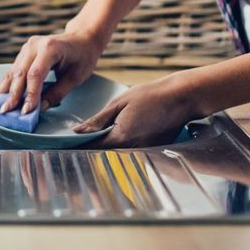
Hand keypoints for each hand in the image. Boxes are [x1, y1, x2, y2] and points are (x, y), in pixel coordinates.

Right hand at [0, 23, 103, 114]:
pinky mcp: (24, 51)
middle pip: (21, 72)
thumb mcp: (75, 78)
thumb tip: (40, 108)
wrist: (82, 38)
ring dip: (7, 90)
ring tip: (2, 107)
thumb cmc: (82, 57)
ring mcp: (28, 46)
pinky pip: (15, 69)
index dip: (30, 93)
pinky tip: (4, 95)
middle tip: (6, 111)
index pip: (35, 74)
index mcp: (50, 48)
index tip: (26, 111)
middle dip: (13, 94)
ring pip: (14, 71)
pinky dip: (10, 83)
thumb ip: (57, 93)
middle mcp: (35, 45)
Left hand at [72, 72, 197, 147]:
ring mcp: (145, 152)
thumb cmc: (151, 95)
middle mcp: (133, 149)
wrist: (182, 97)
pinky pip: (132, 151)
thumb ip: (98, 120)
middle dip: (92, 147)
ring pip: (118, 154)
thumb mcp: (119, 103)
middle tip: (79, 140)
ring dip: (107, 147)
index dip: (79, 145)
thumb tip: (79, 131)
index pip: (93, 147)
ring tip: (99, 135)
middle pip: (105, 153)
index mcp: (121, 137)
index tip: (66, 143)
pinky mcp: (153, 150)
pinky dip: (123, 145)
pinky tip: (122, 133)